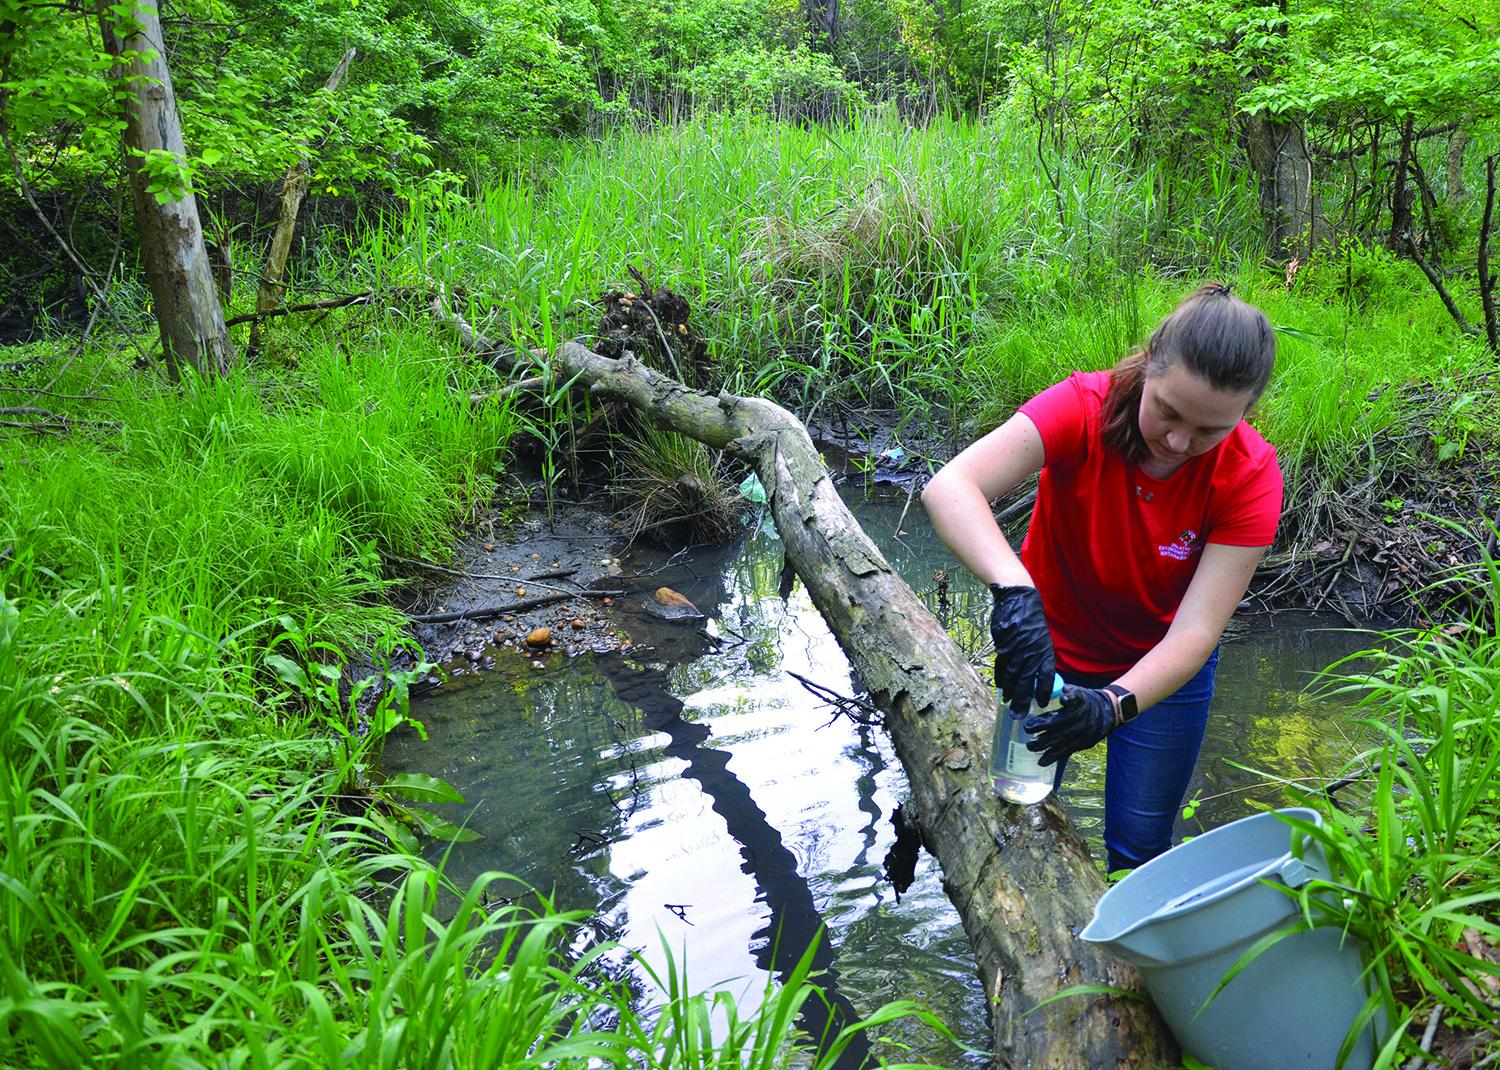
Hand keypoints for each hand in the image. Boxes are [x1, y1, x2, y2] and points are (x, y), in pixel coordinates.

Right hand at [989, 584, 1055, 713]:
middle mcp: (1031, 653)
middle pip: (1026, 682)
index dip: (1043, 693)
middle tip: (1018, 715)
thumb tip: (1036, 675)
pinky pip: (1001, 666)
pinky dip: (1000, 678)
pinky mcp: (1002, 646)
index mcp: (1044, 651)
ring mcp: (1016, 650)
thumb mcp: (1040, 638)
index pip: (1046, 677)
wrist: (1017, 600)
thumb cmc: (1030, 620)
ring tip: (1008, 703)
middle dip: (1022, 700)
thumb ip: (1038, 656)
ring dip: (1009, 692)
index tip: (1040, 705)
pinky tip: (1000, 687)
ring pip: (1011, 676)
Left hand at [1023, 685, 1116, 765]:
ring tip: (1030, 746)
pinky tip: (1041, 761)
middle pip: (1060, 727)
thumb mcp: (1078, 691)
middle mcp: (1082, 721)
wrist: (1108, 713)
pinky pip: (1066, 752)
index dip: (1054, 710)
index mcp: (1080, 705)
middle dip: (1042, 729)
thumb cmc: (1086, 701)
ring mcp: (1082, 735)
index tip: (1038, 715)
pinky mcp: (1081, 745)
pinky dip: (1053, 757)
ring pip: (1062, 742)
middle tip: (1026, 729)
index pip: (1064, 710)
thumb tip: (1050, 687)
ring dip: (1045, 745)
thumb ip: (1066, 692)